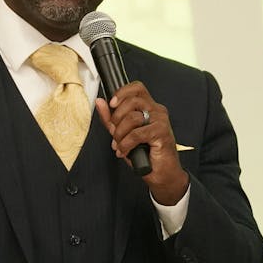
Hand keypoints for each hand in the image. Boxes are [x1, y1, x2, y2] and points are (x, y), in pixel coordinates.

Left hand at [96, 82, 188, 204]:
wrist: (162, 174)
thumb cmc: (146, 154)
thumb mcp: (123, 133)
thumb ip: (111, 118)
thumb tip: (100, 102)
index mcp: (149, 107)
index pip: (137, 88)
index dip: (122, 93)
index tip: (112, 104)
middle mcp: (157, 111)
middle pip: (132, 101)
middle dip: (117, 118)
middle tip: (115, 133)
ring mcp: (161, 121)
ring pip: (132, 117)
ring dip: (120, 134)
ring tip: (120, 144)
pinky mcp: (161, 132)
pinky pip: (136, 134)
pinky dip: (126, 144)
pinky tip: (125, 151)